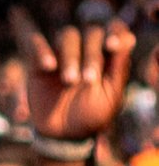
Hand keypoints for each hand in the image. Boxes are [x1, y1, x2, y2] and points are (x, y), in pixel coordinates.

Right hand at [14, 13, 133, 142]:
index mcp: (108, 54)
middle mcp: (86, 48)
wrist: (64, 134)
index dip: (115, 32)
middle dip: (92, 55)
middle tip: (89, 80)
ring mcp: (62, 52)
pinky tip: (48, 66)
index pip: (114, 31)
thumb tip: (129, 38)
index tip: (113, 46)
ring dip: (70, 56)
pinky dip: (42, 50)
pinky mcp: (38, 61)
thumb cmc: (92, 114)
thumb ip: (119, 68)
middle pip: (91, 33)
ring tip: (69, 81)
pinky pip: (36, 44)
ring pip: (68, 36)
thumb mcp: (111, 96)